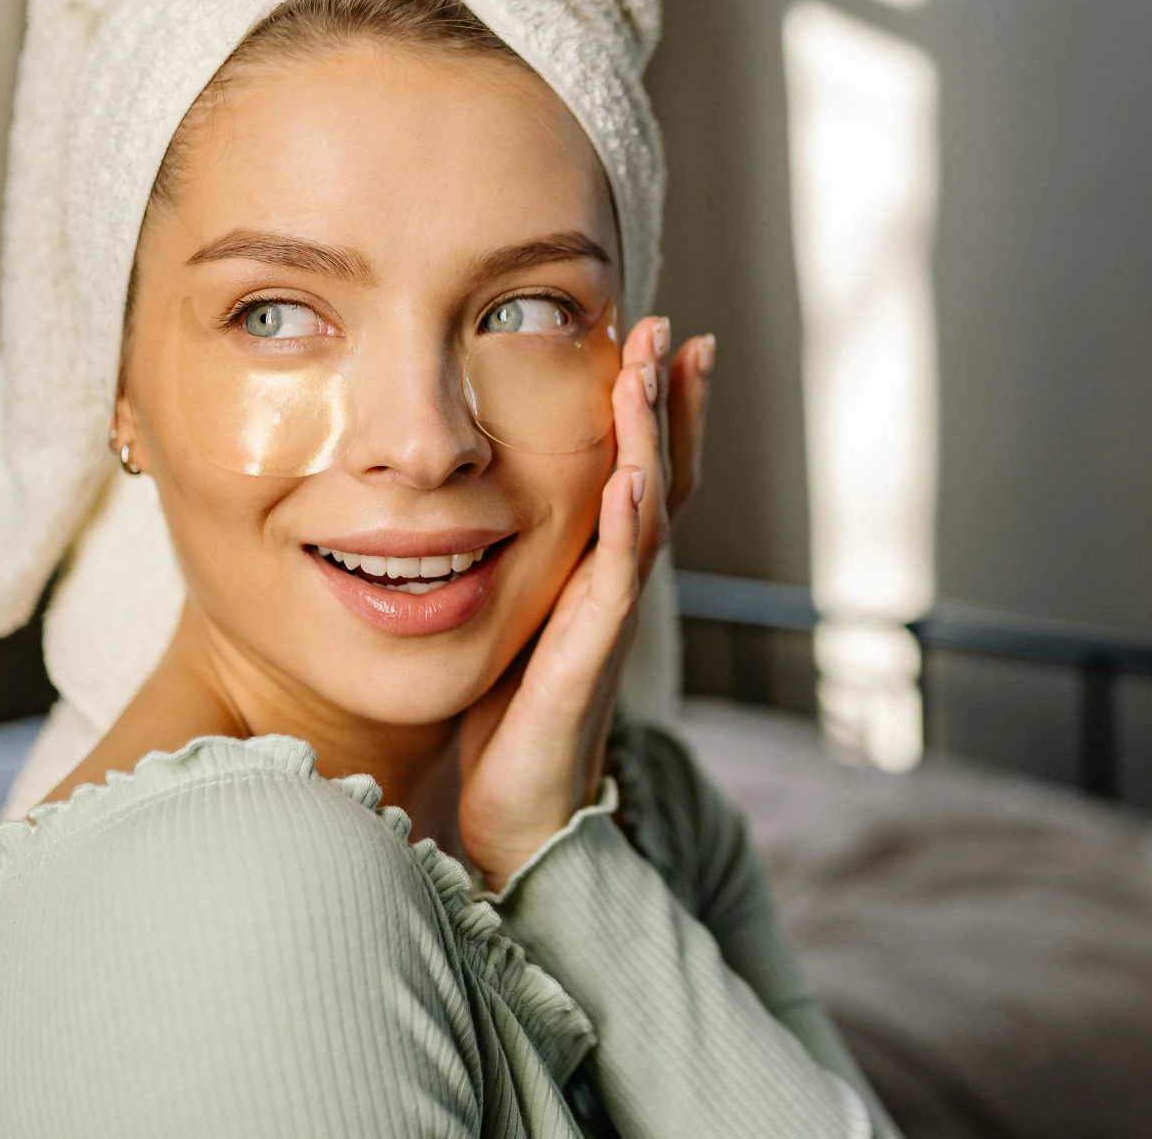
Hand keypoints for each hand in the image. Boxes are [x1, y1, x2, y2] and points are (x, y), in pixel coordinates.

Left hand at [454, 317, 712, 887]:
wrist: (522, 820)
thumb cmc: (512, 726)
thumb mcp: (516, 625)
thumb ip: (520, 570)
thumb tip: (478, 511)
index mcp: (599, 573)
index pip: (642, 474)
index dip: (655, 411)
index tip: (659, 340)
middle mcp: (617, 588)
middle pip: (663, 478)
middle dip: (669, 403)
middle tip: (673, 331)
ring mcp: (610, 619)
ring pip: (647, 513)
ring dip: (652, 440)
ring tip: (652, 373)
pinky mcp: (589, 656)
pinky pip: (616, 581)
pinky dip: (629, 527)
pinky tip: (632, 479)